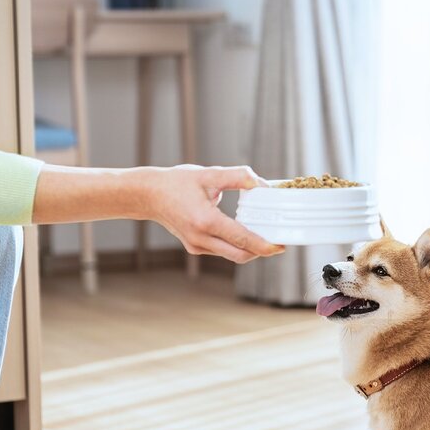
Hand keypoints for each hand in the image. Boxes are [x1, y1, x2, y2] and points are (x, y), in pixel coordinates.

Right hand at [137, 165, 283, 263]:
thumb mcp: (209, 174)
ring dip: (249, 248)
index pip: (241, 238)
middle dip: (261, 251)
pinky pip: (221, 251)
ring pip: (231, 255)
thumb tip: (262, 184)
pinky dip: (235, 245)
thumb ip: (238, 177)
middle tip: (278, 243)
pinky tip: (244, 233)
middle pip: (240, 255)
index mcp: (205, 221)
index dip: (264, 245)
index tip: (280, 246)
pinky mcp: (195, 248)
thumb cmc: (177, 183)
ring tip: (264, 236)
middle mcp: (200, 239)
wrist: (149, 195)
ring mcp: (197, 246)